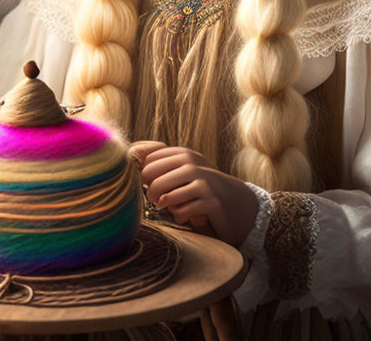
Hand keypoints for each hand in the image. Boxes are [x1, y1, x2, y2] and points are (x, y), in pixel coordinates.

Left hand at [128, 141, 257, 246]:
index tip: (151, 185)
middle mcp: (193, 164)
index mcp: (184, 154)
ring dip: (164, 205)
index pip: (148, 160)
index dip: (144, 176)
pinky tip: (185, 215)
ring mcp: (203, 182)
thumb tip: (133, 157)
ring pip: (165, 195)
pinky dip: (179, 216)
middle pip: (152, 176)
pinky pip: (181, 211)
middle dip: (149, 191)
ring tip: (170, 207)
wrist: (237, 203)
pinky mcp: (210, 202)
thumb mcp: (186, 171)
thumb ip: (163, 165)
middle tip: (156, 200)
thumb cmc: (204, 188)